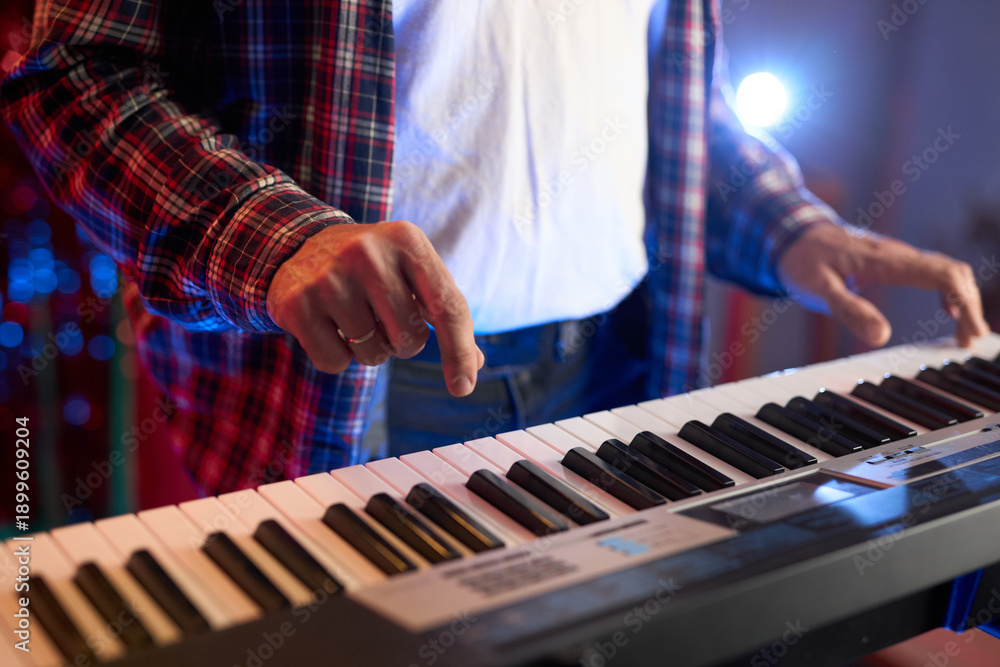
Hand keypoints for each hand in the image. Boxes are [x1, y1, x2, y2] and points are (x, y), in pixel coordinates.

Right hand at [266, 220, 483, 395]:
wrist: (301, 245)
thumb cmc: (374, 268)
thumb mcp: (413, 273)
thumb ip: (445, 312)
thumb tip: (473, 364)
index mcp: (407, 240)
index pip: (447, 306)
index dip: (459, 352)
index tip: (464, 387)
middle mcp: (367, 252)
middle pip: (410, 339)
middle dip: (403, 343)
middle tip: (382, 317)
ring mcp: (328, 278)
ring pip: (374, 355)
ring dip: (370, 349)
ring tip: (353, 315)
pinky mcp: (296, 304)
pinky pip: (335, 363)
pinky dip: (337, 356)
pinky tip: (327, 324)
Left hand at [778, 223, 989, 346]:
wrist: (789, 233)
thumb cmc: (802, 261)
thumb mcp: (818, 289)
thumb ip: (849, 310)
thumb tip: (881, 337)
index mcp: (884, 260)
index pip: (941, 274)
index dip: (964, 303)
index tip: (969, 333)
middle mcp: (897, 253)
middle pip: (952, 271)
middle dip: (970, 305)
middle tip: (968, 341)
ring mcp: (896, 254)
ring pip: (945, 269)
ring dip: (963, 298)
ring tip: (963, 333)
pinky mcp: (891, 259)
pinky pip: (932, 270)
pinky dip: (949, 290)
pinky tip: (948, 310)